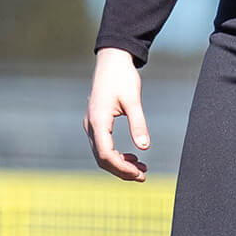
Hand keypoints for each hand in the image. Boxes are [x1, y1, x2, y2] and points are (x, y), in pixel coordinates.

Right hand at [84, 48, 149, 180]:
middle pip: (102, 158)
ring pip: (102, 154)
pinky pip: (103, 145)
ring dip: (120, 164)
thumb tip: (144, 147)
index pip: (105, 154)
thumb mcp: (133, 99)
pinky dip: (116, 155)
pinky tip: (132, 157)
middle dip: (121, 170)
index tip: (139, 174)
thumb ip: (138, 123)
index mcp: (98, 120)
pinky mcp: (96, 122)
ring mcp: (91, 124)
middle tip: (143, 176)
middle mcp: (91, 125)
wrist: (111, 59)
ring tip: (141, 169)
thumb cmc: (122, 76)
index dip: (121, 168)